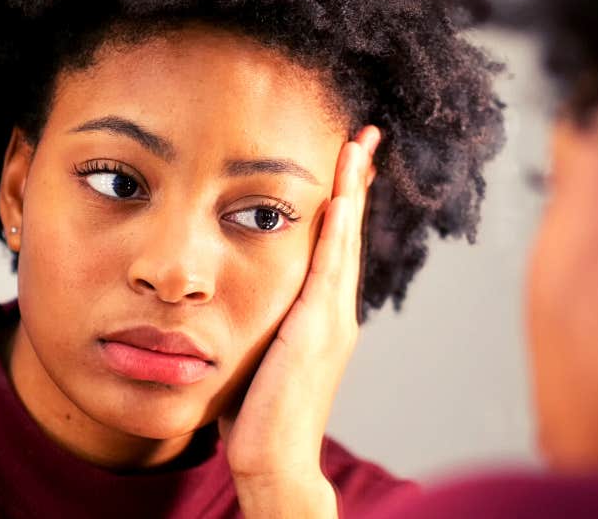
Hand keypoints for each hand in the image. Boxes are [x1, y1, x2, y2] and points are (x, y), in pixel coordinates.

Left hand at [219, 125, 380, 518]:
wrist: (273, 461)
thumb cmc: (257, 415)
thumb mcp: (257, 354)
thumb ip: (259, 321)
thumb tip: (233, 295)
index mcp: (320, 316)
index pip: (332, 245)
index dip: (341, 201)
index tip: (344, 161)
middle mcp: (334, 312)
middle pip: (347, 233)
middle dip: (355, 182)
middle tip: (364, 136)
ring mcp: (331, 320)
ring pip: (343, 240)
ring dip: (350, 190)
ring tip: (357, 146)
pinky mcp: (317, 330)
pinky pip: (329, 267)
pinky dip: (337, 228)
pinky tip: (339, 195)